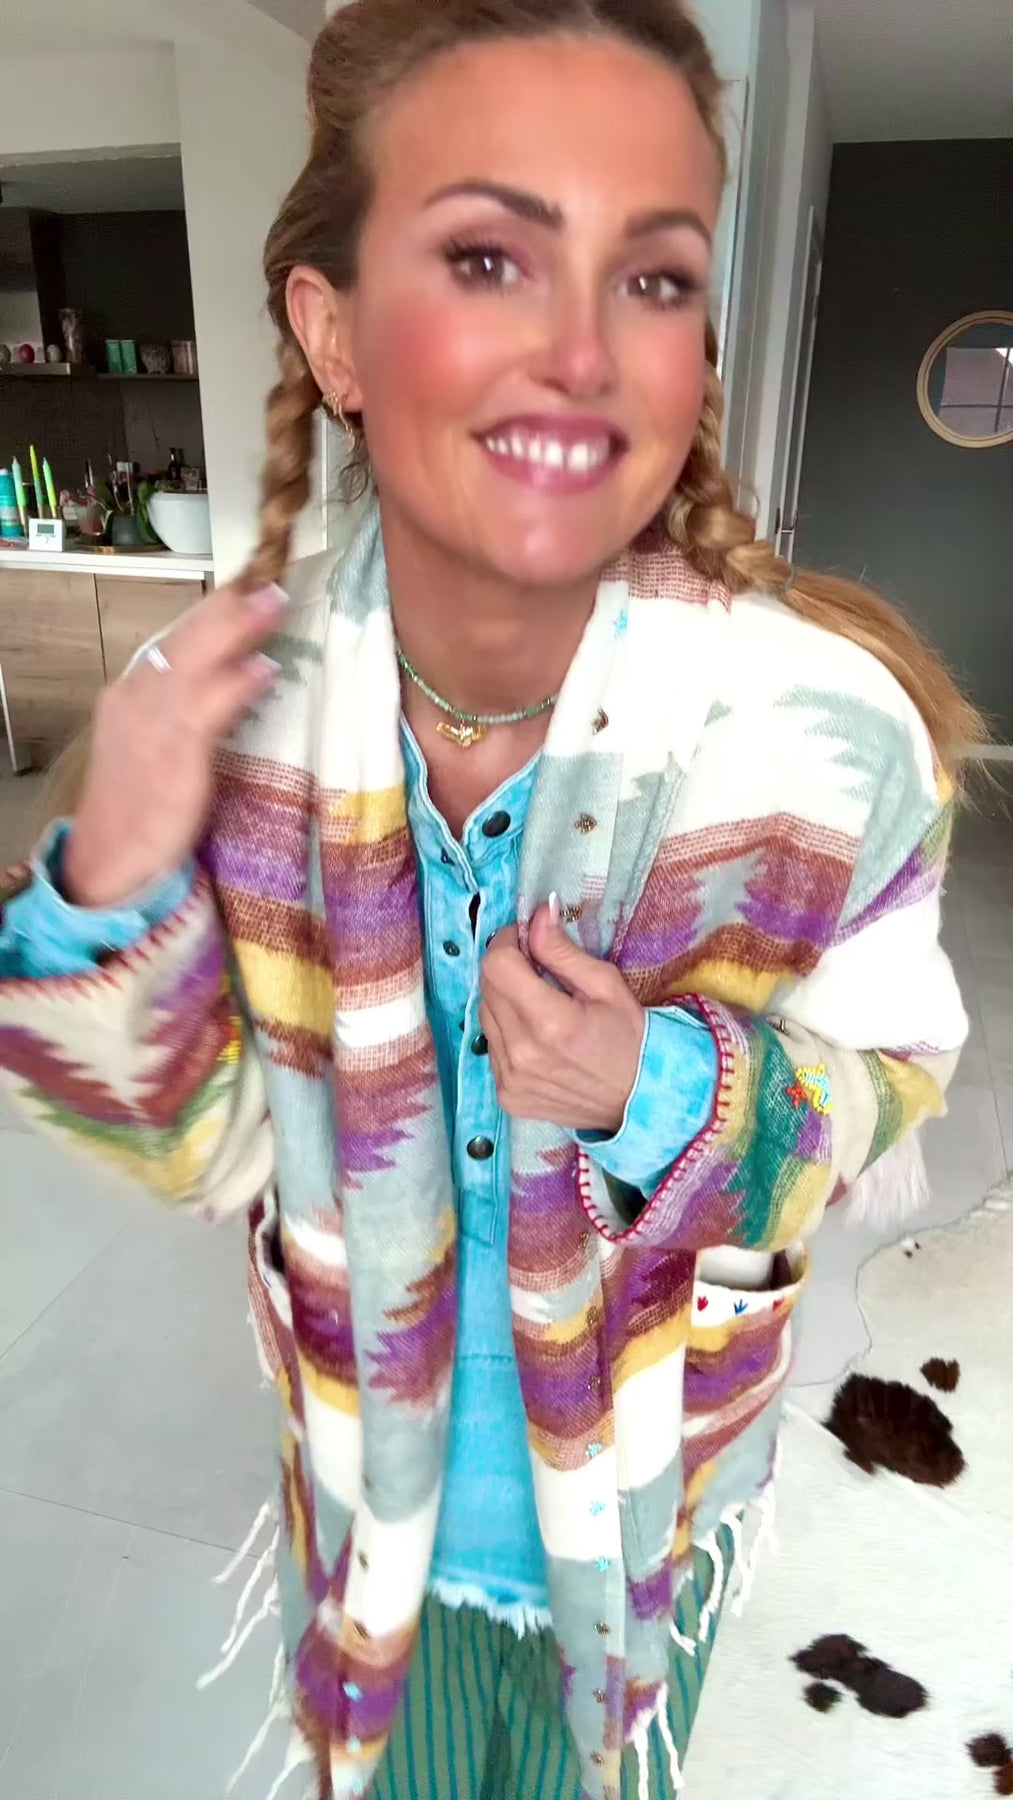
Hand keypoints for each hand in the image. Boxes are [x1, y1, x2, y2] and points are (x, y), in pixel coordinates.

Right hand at [63, 583, 285, 907]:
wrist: (109, 857)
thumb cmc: (139, 805)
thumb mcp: (154, 744)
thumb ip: (186, 709)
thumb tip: (233, 676)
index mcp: (131, 692)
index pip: (174, 639)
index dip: (211, 612)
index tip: (245, 585)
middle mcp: (138, 698)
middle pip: (186, 638)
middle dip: (228, 606)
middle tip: (267, 578)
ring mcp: (153, 724)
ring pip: (199, 662)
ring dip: (239, 629)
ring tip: (275, 603)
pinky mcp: (174, 756)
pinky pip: (210, 709)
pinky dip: (238, 685)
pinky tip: (264, 670)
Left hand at [479, 900, 644, 1132]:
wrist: (641, 1102)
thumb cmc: (631, 1040)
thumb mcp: (607, 985)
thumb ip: (562, 950)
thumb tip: (537, 915)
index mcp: (550, 1022)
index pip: (497, 966)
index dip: (506, 943)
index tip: (524, 939)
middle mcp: (522, 1053)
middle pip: (487, 988)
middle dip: (506, 968)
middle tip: (536, 968)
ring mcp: (510, 1079)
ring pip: (485, 1017)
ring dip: (505, 1001)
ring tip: (540, 1005)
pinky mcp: (507, 1095)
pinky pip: (493, 1048)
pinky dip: (508, 1033)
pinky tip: (537, 1037)